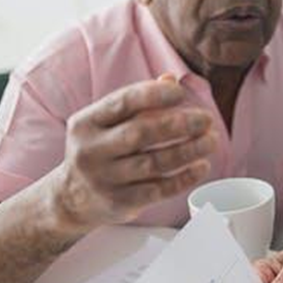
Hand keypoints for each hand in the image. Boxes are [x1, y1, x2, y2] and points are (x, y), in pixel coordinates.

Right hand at [54, 75, 216, 229]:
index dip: (153, 95)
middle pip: (140, 133)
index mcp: (86, 123)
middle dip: (178, 124)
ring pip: (153, 163)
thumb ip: (138, 102)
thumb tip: (170, 79)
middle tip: (206, 119)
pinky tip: (201, 166)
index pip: (122, 103)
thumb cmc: (100, 151)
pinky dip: (183, 178)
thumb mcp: (107, 123)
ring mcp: (103, 180)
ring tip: (211, 140)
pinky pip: (158, 190)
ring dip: (188, 151)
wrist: (71, 199)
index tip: (180, 92)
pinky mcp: (119, 203)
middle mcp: (90, 151)